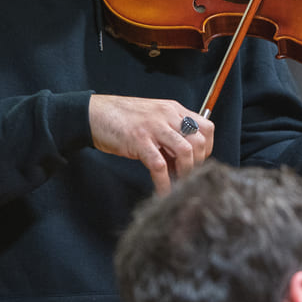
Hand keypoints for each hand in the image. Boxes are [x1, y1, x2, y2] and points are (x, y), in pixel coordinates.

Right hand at [87, 95, 212, 193]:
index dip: (207, 149)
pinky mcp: (139, 140)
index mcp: (174, 109)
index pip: (206, 127)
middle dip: (198, 163)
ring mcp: (154, 127)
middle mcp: (168, 115)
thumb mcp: (153, 119)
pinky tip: (163, 192)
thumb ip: (170, 134)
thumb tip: (184, 161)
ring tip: (179, 185)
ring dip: (185, 173)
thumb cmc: (122, 119)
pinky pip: (159, 166)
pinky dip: (164, 183)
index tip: (198, 162)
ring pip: (185, 151)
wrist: (94, 114)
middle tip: (188, 176)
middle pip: (199, 141)